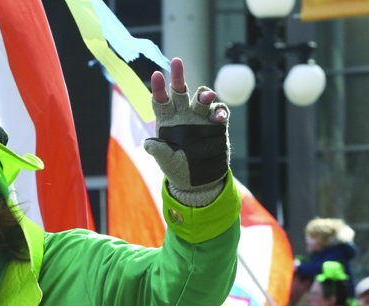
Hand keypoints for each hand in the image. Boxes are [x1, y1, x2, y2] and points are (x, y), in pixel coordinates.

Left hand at [144, 58, 229, 202]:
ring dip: (204, 94)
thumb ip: (158, 150)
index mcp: (167, 121)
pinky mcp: (216, 125)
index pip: (160, 101)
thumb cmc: (177, 168)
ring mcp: (200, 118)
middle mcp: (183, 115)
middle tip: (176, 61)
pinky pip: (219, 112)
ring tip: (207, 96)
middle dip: (178, 76)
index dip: (158, 88)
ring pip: (202, 98)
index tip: (156, 75)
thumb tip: (148, 143)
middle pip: (180, 91)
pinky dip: (220, 111)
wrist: (198, 180)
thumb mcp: (166, 161)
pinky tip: (220, 117)